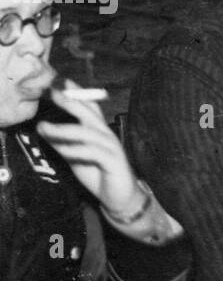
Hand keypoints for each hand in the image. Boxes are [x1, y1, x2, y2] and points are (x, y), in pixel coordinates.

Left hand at [35, 82, 138, 215]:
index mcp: (99, 132)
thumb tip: (45, 131)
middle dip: (71, 102)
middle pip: (90, 114)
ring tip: (45, 128)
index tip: (63, 83)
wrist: (120, 197)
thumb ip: (64, 144)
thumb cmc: (100, 175)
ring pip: (87, 133)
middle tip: (53, 93)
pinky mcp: (113, 161)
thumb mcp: (76, 157)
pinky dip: (76, 150)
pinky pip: (93, 152)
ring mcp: (111, 147)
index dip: (78, 94)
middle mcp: (107, 135)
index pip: (90, 108)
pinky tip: (63, 150)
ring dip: (64, 130)